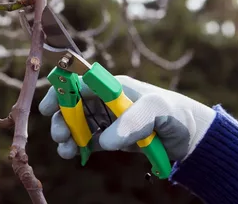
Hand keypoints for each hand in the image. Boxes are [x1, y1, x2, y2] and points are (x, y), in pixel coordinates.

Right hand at [39, 75, 215, 161]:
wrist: (189, 136)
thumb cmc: (173, 113)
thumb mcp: (155, 110)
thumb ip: (131, 122)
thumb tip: (105, 141)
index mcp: (112, 86)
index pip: (79, 82)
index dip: (60, 92)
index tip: (47, 108)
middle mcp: (105, 100)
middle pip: (72, 105)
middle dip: (61, 119)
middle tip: (60, 135)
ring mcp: (107, 119)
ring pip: (77, 124)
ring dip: (66, 135)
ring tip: (66, 149)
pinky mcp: (111, 137)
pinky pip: (87, 140)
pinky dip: (77, 147)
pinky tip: (74, 154)